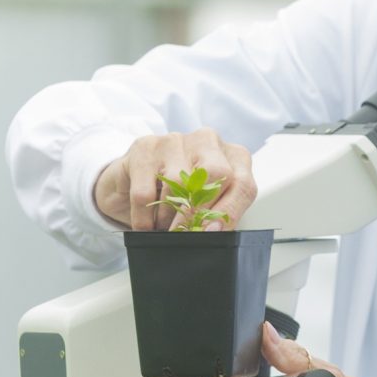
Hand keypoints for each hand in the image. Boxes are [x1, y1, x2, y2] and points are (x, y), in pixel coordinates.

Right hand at [96, 129, 255, 230]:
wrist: (132, 183)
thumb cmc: (181, 197)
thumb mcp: (208, 206)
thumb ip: (219, 216)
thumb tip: (214, 233)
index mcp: (233, 156)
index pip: (243, 184)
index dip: (229, 213)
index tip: (212, 234)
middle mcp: (208, 141)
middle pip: (217, 174)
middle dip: (200, 212)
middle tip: (186, 235)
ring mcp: (175, 140)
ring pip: (178, 183)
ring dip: (169, 217)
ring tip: (164, 230)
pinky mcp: (145, 147)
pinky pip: (146, 192)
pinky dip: (145, 218)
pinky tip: (145, 225)